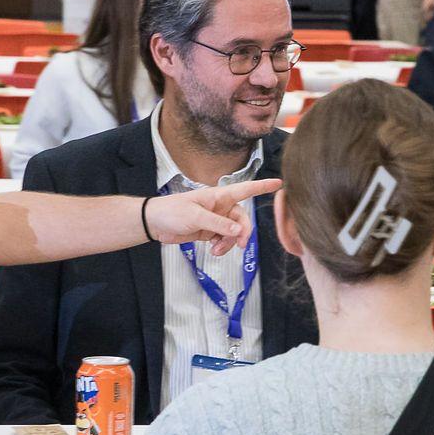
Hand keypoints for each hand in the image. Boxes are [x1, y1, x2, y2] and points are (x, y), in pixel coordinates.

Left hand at [144, 179, 280, 256]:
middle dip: (243, 233)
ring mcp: (216, 220)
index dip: (262, 187)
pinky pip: (224, 240)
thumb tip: (238, 231)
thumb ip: (218, 223)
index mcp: (219, 196)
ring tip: (216, 250)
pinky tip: (213, 250)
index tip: (279, 184)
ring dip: (229, 243)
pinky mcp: (210, 232)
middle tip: (241, 245)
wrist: (155, 223)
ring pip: (234, 233)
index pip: (245, 190)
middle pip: (242, 219)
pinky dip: (222, 247)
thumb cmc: (172, 211)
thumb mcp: (195, 216)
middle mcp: (221, 207)